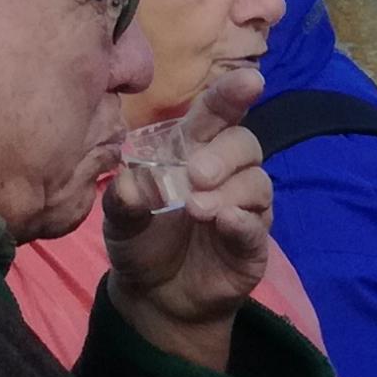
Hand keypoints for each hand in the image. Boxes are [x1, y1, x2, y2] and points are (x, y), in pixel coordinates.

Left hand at [102, 65, 274, 363]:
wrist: (154, 296)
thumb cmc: (141, 241)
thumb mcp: (119, 218)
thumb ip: (123, 198)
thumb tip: (133, 183)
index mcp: (194, 152)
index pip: (218, 115)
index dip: (234, 94)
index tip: (251, 80)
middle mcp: (226, 173)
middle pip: (245, 144)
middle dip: (223, 154)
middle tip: (195, 176)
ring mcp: (245, 208)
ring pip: (257, 183)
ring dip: (230, 190)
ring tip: (197, 209)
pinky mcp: (252, 244)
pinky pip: (258, 226)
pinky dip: (243, 221)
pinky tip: (225, 222)